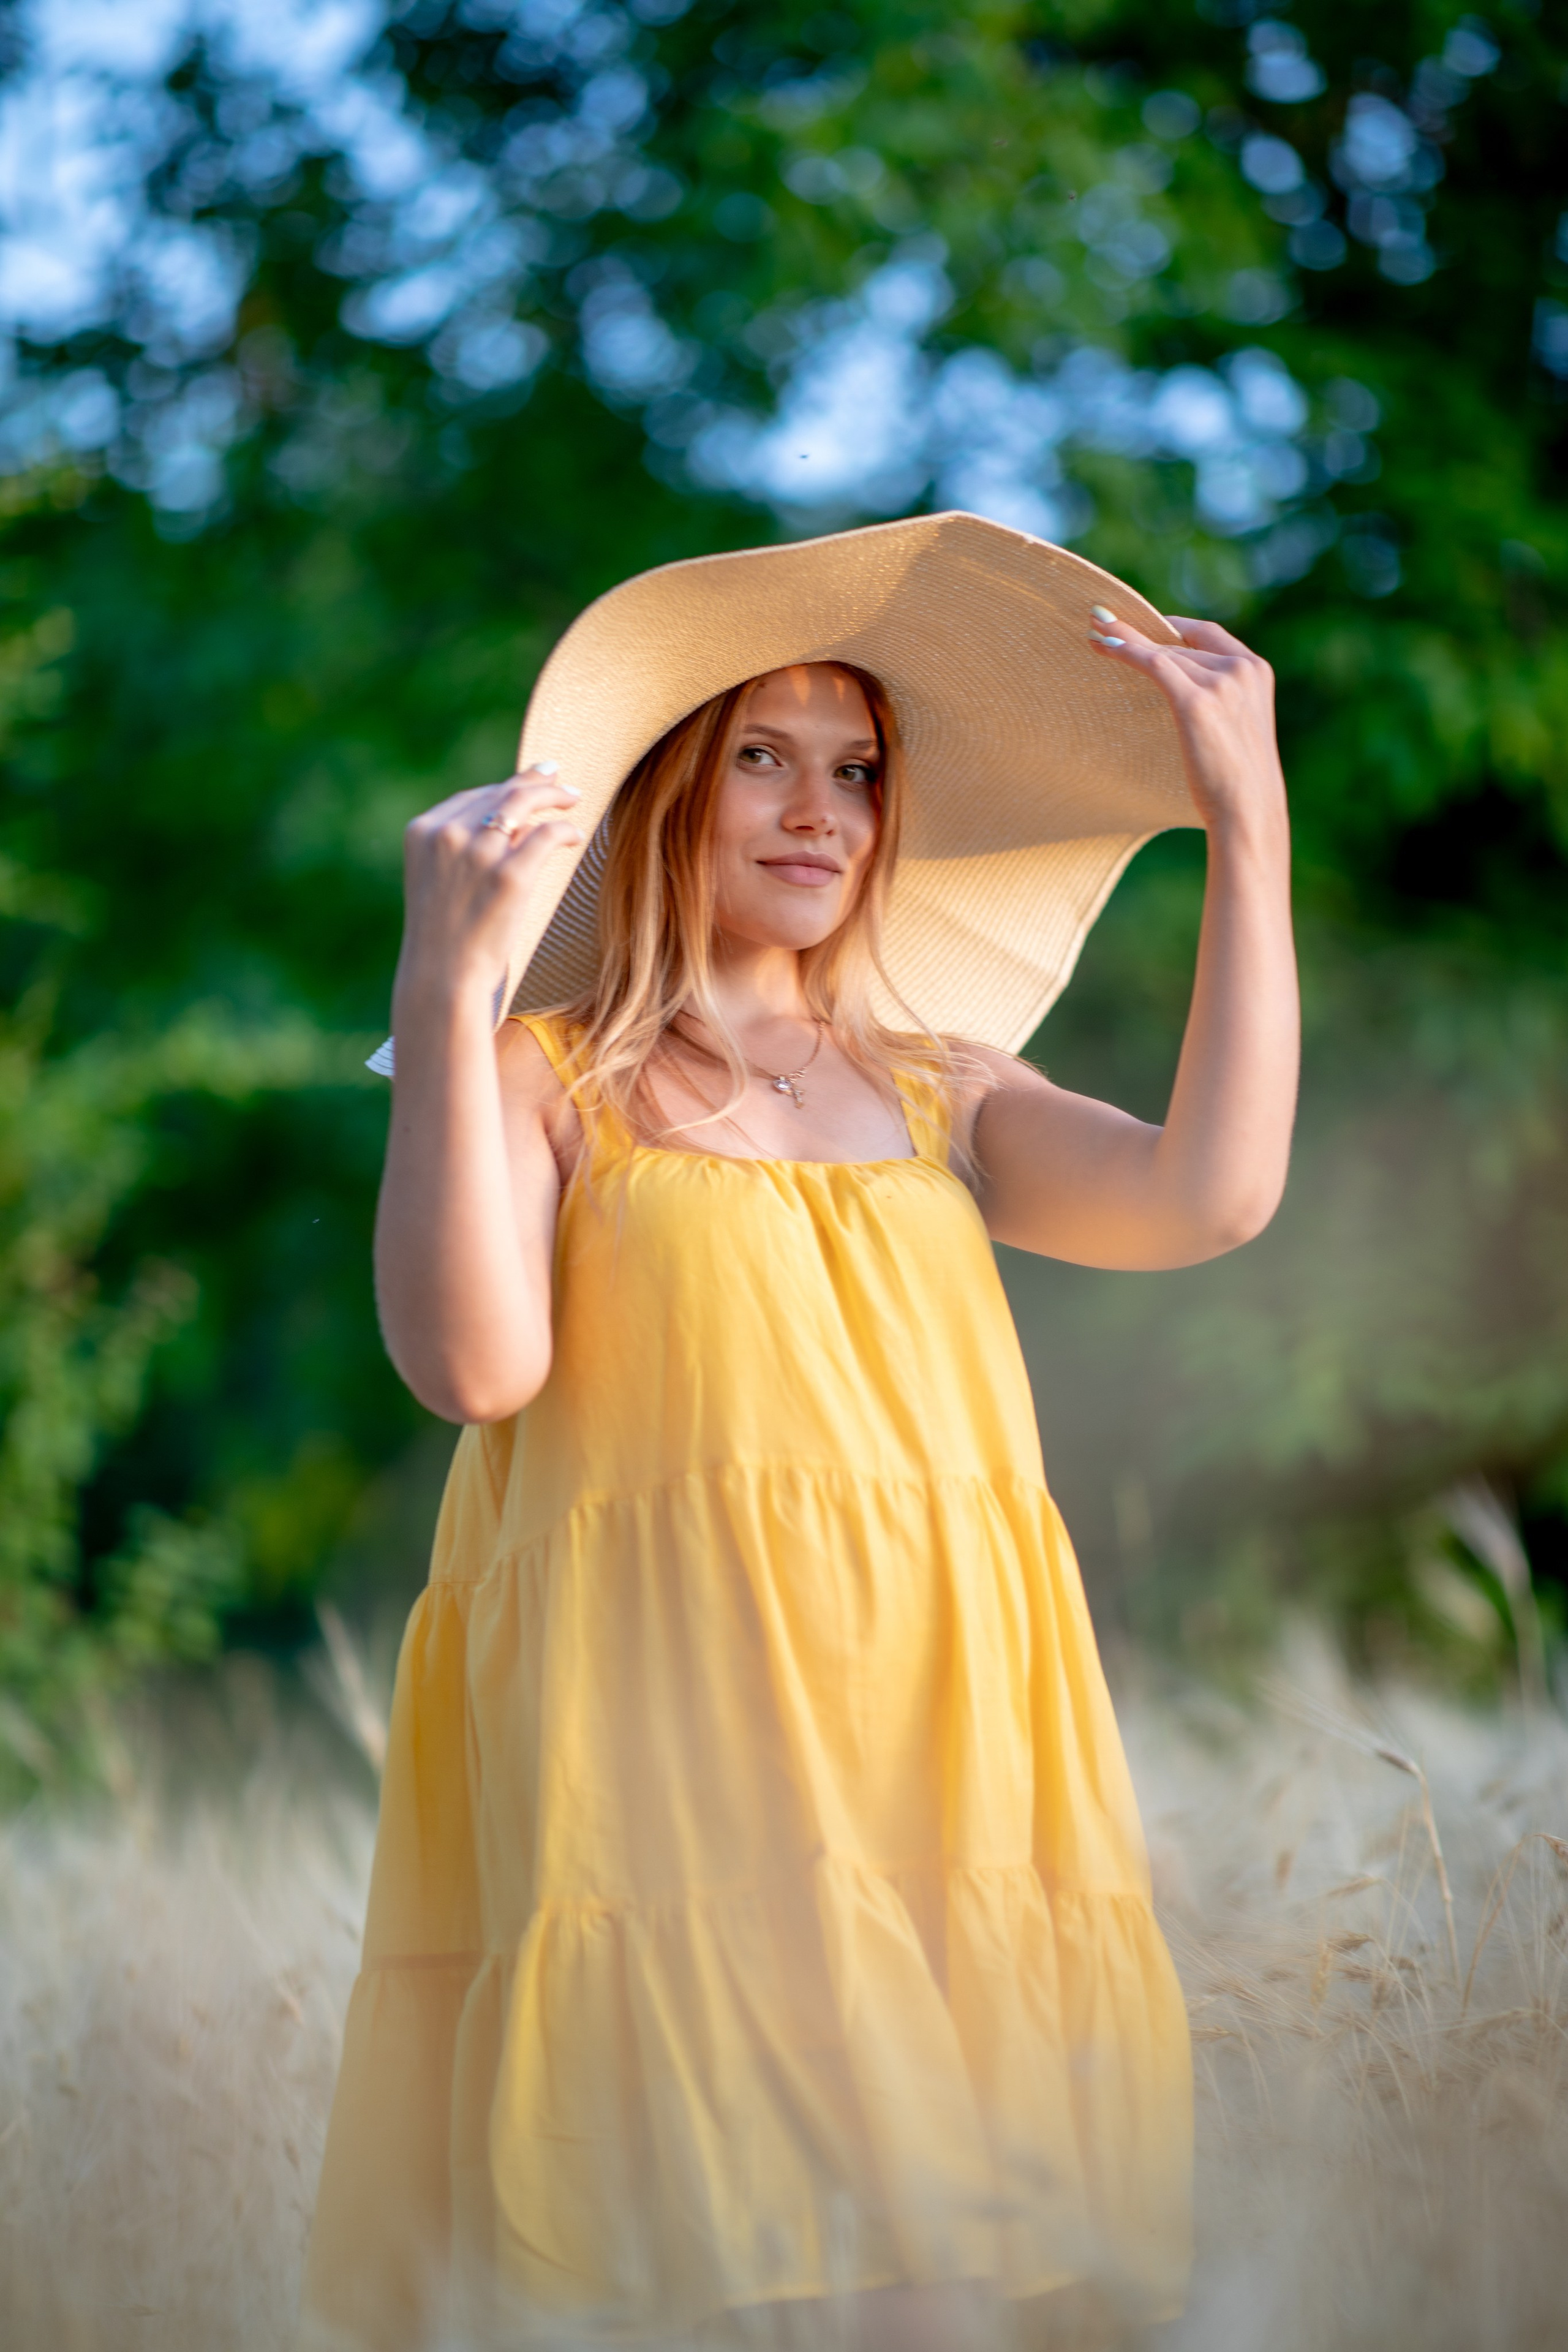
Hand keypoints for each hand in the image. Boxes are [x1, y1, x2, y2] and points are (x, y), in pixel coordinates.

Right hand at [393, 763, 583, 1016]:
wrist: (442, 976)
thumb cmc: (443, 937)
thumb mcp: (438, 881)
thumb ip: (460, 850)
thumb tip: (512, 826)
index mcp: (423, 832)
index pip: (471, 798)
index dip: (502, 788)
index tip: (526, 782)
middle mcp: (448, 834)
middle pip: (500, 793)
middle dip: (533, 782)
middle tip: (558, 781)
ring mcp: (479, 852)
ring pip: (524, 803)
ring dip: (553, 796)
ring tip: (572, 798)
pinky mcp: (511, 875)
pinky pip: (547, 835)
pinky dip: (565, 830)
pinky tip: (575, 835)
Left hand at [1088, 607, 1286, 841]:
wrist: (1248, 808)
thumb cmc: (1238, 780)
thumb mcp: (1236, 727)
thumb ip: (1221, 701)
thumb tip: (1186, 699)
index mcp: (1256, 670)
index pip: (1207, 634)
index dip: (1172, 626)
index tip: (1145, 624)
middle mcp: (1240, 669)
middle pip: (1179, 642)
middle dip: (1140, 631)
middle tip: (1104, 620)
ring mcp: (1220, 682)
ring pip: (1163, 651)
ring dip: (1124, 637)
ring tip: (1095, 628)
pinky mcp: (1195, 701)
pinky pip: (1153, 664)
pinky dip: (1125, 651)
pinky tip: (1103, 645)